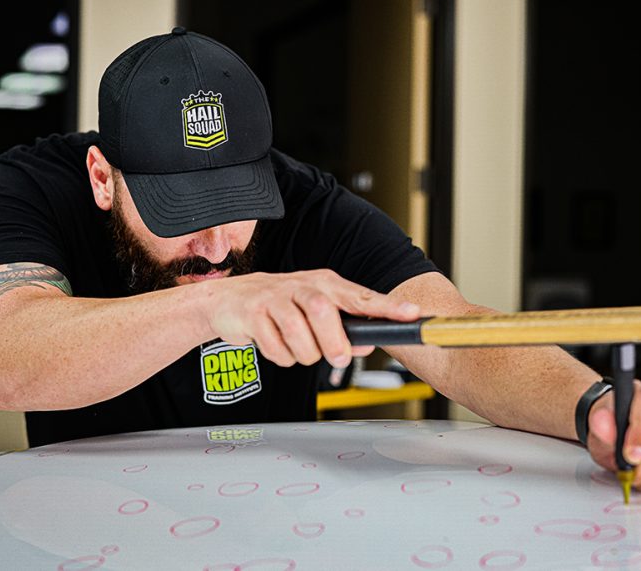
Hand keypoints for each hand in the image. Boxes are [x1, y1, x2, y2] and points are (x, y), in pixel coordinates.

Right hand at [201, 269, 420, 367]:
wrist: (229, 300)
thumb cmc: (280, 304)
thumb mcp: (316, 309)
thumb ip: (344, 326)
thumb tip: (367, 342)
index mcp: (325, 283)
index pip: (361, 295)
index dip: (387, 306)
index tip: (411, 314)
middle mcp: (302, 286)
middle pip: (325, 313)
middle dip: (333, 343)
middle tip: (336, 357)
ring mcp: (275, 298)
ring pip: (299, 336)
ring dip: (305, 354)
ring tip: (299, 349)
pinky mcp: (253, 314)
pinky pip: (276, 348)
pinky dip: (281, 357)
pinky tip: (277, 345)